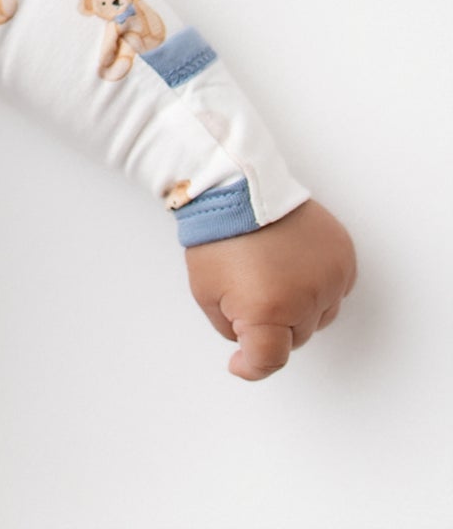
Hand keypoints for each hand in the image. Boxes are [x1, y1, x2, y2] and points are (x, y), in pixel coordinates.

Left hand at [183, 197, 355, 379]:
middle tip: (250, 291)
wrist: (235, 186)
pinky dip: (318, 284)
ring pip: (320, 315)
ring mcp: (330, 276)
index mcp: (268, 310)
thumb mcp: (206, 292)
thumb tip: (253, 344)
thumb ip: (233, 329)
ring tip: (271, 272)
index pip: (270, 359)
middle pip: (296, 336)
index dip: (252, 365)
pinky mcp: (343, 256)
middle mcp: (306, 298)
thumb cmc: (216, 235)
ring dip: (300, 306)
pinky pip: (337, 288)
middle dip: (274, 324)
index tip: (241, 363)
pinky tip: (294, 265)